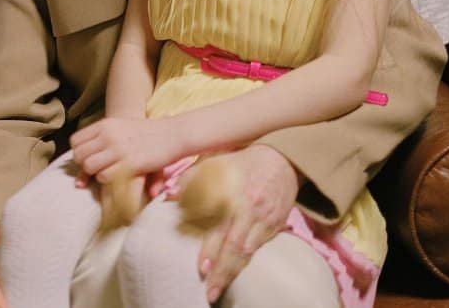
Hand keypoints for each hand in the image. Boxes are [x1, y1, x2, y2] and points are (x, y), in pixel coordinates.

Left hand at [69, 117, 181, 182]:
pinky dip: (107, 179)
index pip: (75, 141)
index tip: (88, 157)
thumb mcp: (120, 126)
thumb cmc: (145, 132)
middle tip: (97, 167)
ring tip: (106, 172)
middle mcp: (109, 136)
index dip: (79, 152)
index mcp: (105, 124)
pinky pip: (104, 176)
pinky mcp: (129, 164)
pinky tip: (116, 176)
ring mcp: (118, 149)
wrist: (172, 134)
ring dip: (95, 173)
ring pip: (89, 166)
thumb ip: (101, 136)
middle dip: (85, 165)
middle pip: (79, 156)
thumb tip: (80, 152)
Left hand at [191, 144, 297, 302]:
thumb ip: (189, 179)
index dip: (210, 248)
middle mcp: (248, 207)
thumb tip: (168, 196)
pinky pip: (259, 248)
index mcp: (231, 191)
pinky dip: (246, 263)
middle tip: (208, 291)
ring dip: (232, 272)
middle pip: (234, 244)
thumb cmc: (239, 162)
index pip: (218, 224)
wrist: (281, 159)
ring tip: (218, 290)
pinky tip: (236, 276)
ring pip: (247, 251)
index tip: (200, 267)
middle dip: (221, 270)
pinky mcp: (274, 225)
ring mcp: (263, 218)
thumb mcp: (212, 161)